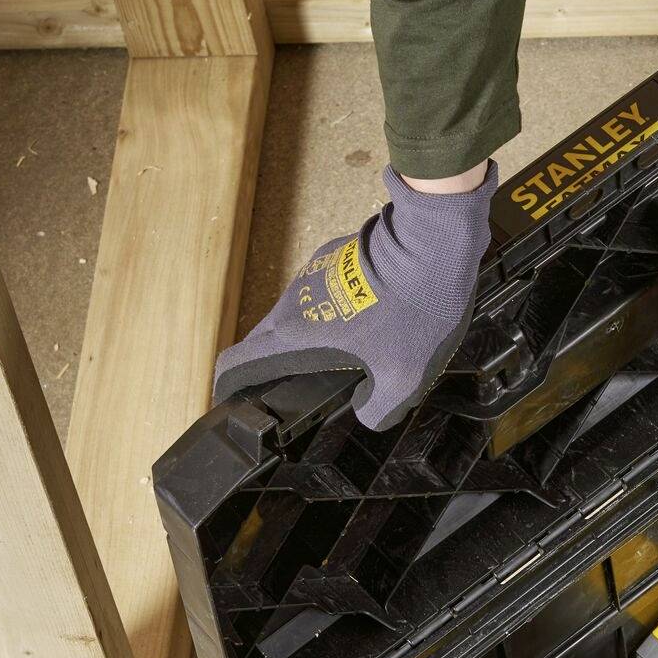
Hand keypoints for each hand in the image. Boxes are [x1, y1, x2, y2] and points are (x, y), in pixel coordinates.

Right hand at [212, 162, 495, 429]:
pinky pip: (316, 295)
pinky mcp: (331, 259)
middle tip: (283, 392)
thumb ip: (379, 409)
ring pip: (289, 316)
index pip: (236, 362)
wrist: (431, 244)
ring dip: (297, 340)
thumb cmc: (414, 310)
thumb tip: (366, 414)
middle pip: (260, 341)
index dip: (226, 387)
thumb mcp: (404, 378)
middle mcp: (291, 302)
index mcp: (295, 335)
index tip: (231, 403)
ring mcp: (309, 275)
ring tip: (327, 364)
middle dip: (264, 367)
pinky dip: (324, 315)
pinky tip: (359, 327)